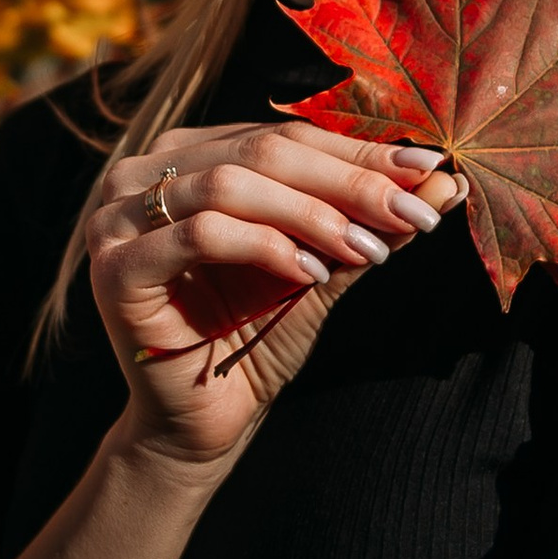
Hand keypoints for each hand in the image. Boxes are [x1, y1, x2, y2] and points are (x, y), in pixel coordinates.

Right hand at [87, 118, 459, 466]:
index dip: (361, 153)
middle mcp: (144, 175)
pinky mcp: (113, 268)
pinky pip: (198, 234)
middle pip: (262, 152)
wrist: (203, 421)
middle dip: (348, 181)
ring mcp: (117, 218)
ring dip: (312, 215)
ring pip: (231, 185)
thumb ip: (367, 222)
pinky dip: (264, 246)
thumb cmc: (255, 336)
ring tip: (367, 248)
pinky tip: (310, 274)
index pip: (285, 137)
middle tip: (413, 210)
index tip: (429, 174)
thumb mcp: (322, 267)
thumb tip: (443, 183)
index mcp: (190, 157)